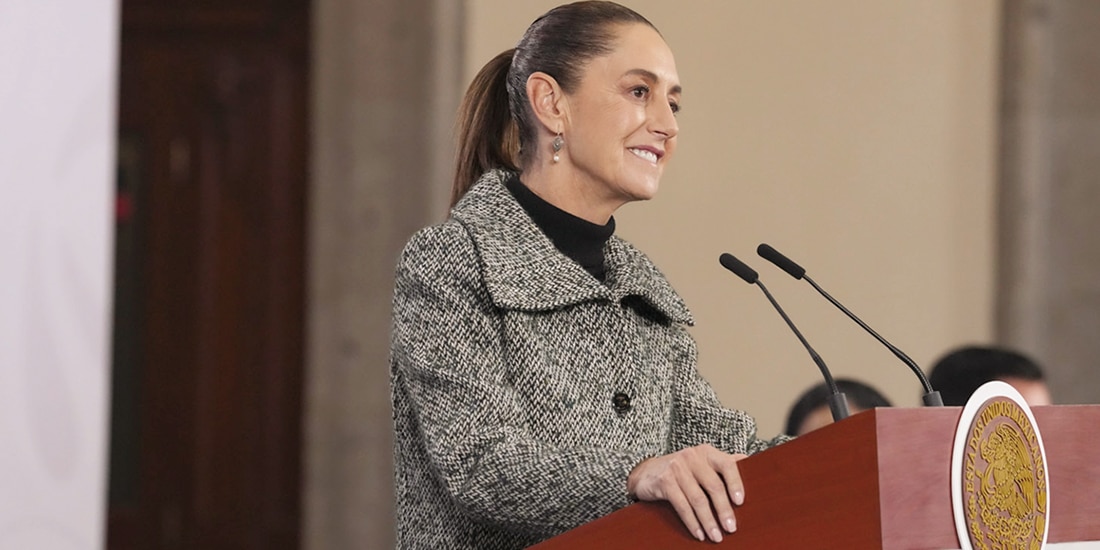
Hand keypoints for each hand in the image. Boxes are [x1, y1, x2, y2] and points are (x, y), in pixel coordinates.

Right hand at [626, 445, 747, 542]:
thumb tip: (749, 461)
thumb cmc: (680, 470)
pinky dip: (692, 522)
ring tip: (716, 536)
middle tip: (731, 528)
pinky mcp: (664, 481)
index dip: (736, 483)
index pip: (727, 464)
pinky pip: (682, 505)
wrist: (645, 472)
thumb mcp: (701, 462)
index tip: (741, 502)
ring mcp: (676, 468)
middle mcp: (692, 456)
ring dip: (708, 521)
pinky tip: (699, 533)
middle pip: (713, 486)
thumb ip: (722, 462)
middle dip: (724, 510)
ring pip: (698, 499)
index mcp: (706, 452)